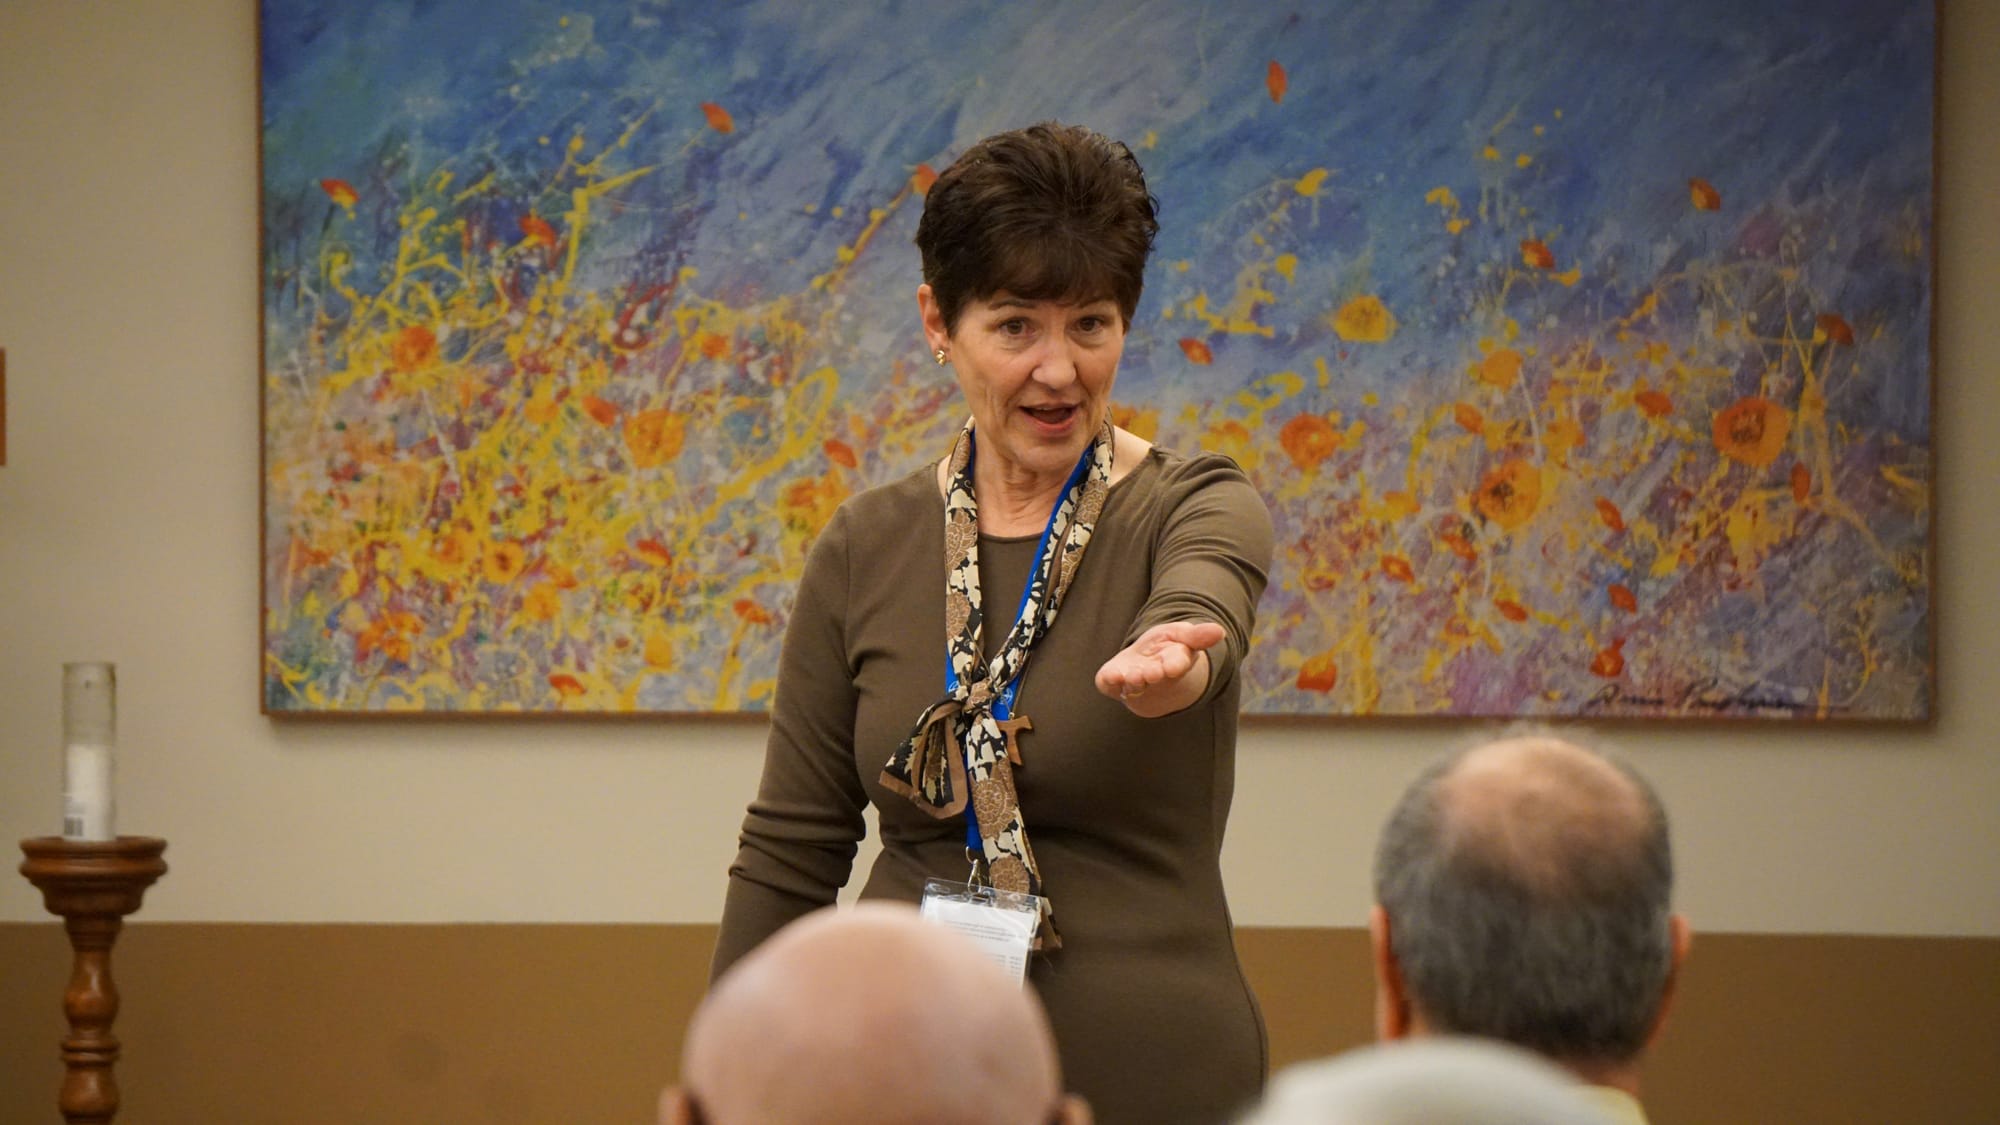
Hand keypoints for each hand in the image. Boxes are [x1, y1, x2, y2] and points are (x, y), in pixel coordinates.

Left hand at [1095, 620, 1225, 714]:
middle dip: (1153, 675)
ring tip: (1133, 675)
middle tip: (1152, 672)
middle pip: (1154, 679)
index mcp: (1174, 664)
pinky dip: (1109, 682)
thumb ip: (1198, 636)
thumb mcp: (1182, 636)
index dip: (1174, 665)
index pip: (1177, 665)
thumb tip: (1221, 631)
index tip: (1172, 666)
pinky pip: (1109, 686)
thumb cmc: (1167, 649)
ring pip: (1133, 687)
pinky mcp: (1113, 684)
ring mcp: (1133, 685)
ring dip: (1133, 682)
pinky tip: (1109, 676)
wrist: (1146, 666)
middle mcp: (1154, 679)